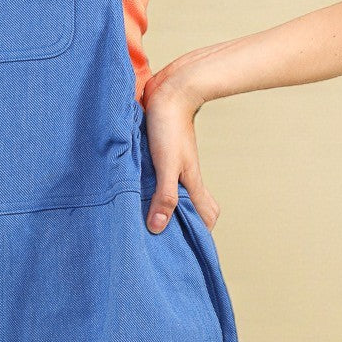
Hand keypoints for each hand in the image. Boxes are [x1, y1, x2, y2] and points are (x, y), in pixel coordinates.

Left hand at [143, 69, 219, 233]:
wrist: (169, 90)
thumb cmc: (170, 126)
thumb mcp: (167, 165)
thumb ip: (164, 196)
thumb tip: (159, 229)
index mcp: (191, 182)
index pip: (207, 215)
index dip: (202, 233)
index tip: (189, 251)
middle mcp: (185, 175)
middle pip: (191, 206)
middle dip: (180, 224)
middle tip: (161, 242)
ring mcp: (173, 164)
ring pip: (173, 192)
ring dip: (162, 206)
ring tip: (143, 221)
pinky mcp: (159, 152)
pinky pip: (158, 177)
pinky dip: (150, 187)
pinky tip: (134, 190)